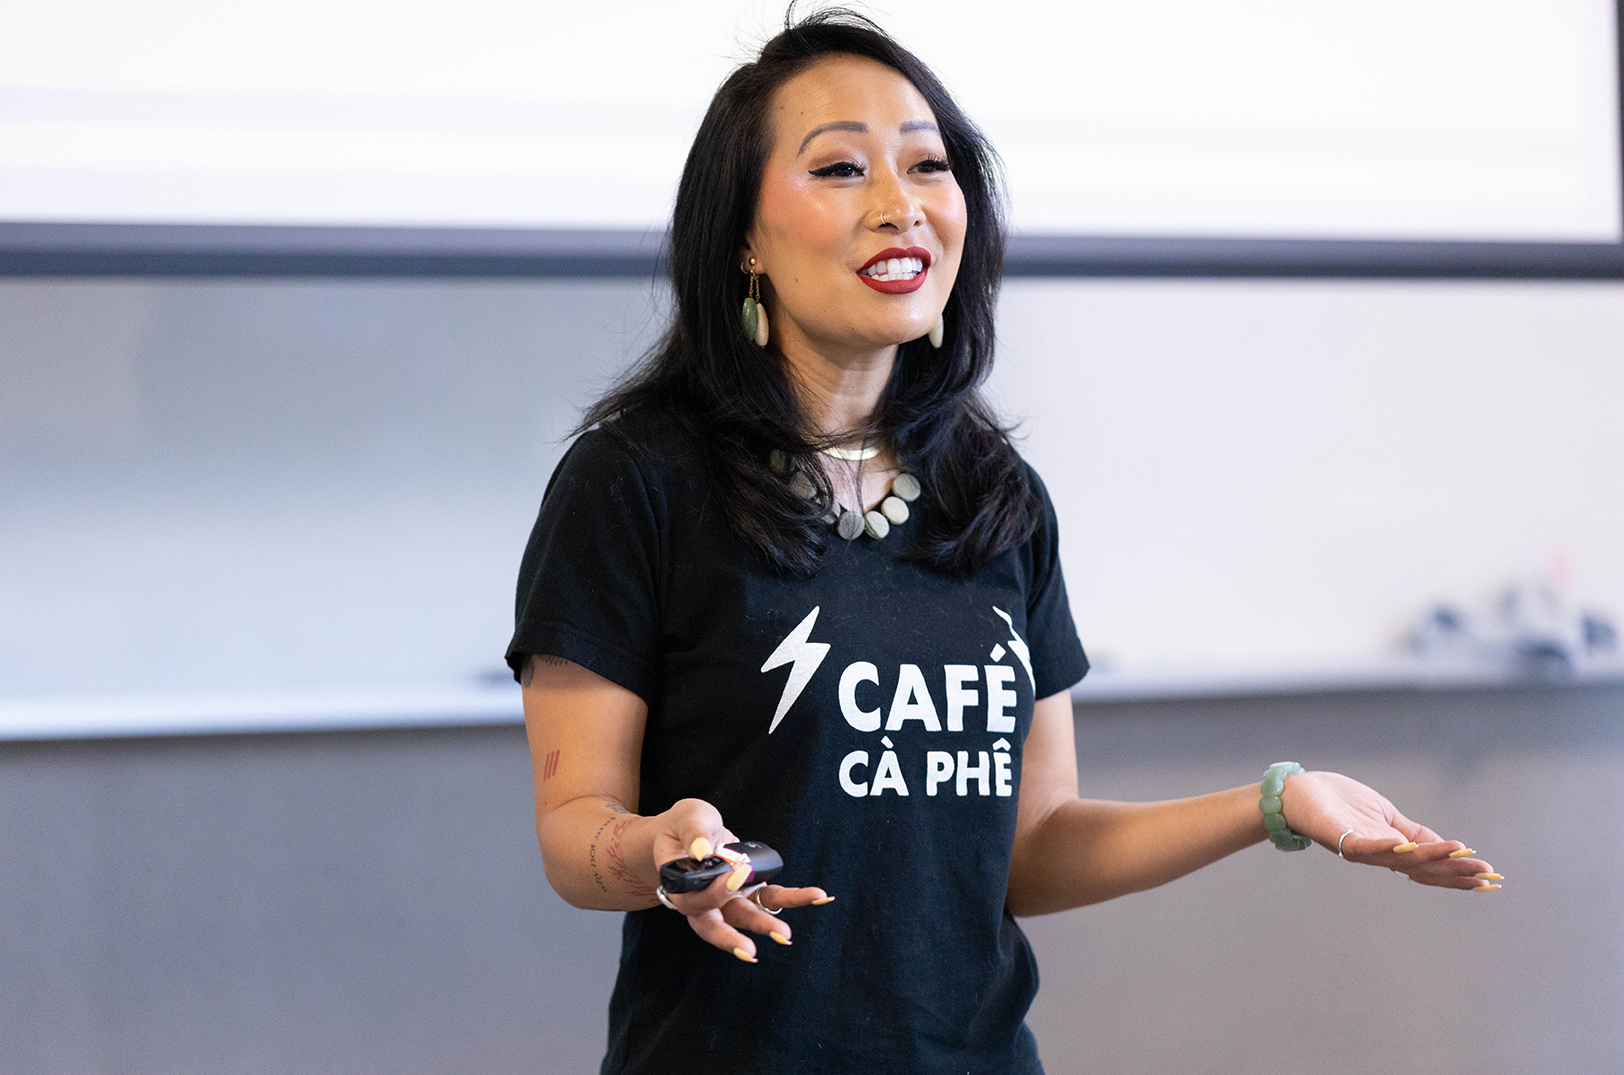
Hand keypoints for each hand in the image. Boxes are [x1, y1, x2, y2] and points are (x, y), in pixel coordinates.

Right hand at [653, 798, 832, 960]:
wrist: (689, 830)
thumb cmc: (682, 826)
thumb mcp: (686, 818)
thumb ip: (693, 833)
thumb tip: (703, 850)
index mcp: (682, 888)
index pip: (695, 902)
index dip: (714, 894)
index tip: (735, 876)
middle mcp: (705, 901)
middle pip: (717, 924)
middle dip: (733, 938)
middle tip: (749, 951)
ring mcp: (729, 899)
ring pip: (747, 916)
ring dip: (766, 925)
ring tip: (785, 935)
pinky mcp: (750, 890)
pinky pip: (772, 896)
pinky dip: (796, 897)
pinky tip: (820, 896)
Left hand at [1280, 771, 1500, 890]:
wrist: (1297, 792)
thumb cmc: (1338, 802)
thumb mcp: (1386, 815)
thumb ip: (1414, 833)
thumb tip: (1449, 847)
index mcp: (1392, 850)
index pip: (1430, 867)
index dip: (1459, 874)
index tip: (1491, 879)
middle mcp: (1379, 855)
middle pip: (1423, 869)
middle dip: (1455, 872)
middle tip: (1486, 874)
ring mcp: (1360, 848)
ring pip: (1403, 860)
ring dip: (1433, 858)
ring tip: (1462, 856)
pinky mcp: (1341, 838)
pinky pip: (1369, 847)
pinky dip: (1390, 848)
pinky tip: (1409, 846)